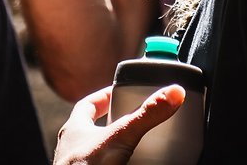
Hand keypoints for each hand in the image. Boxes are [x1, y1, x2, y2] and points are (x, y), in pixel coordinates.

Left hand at [53, 84, 184, 164]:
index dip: (104, 97)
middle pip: (94, 129)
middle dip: (114, 126)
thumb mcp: (120, 137)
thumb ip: (146, 115)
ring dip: (117, 150)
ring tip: (139, 149)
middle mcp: (73, 148)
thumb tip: (173, 93)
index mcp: (75, 129)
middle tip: (135, 122)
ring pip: (99, 152)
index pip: (88, 105)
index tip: (119, 93)